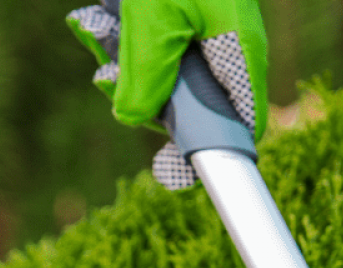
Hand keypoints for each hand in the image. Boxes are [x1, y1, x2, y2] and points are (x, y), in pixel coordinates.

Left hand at [66, 0, 267, 188]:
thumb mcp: (152, 23)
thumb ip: (145, 76)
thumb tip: (134, 118)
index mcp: (239, 51)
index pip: (242, 125)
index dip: (210, 152)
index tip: (173, 169)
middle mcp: (225, 48)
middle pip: (188, 110)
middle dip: (143, 99)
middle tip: (111, 77)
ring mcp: (200, 37)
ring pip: (158, 81)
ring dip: (120, 67)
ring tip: (102, 32)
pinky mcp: (175, 27)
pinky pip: (146, 54)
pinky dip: (119, 44)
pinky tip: (99, 23)